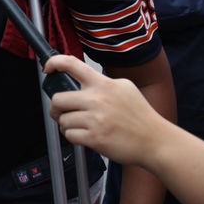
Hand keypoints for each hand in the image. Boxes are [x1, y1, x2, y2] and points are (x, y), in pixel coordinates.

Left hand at [44, 55, 164, 166]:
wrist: (155, 141)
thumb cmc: (141, 117)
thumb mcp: (125, 88)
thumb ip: (103, 83)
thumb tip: (81, 81)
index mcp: (104, 84)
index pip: (72, 64)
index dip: (55, 62)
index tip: (48, 68)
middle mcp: (97, 99)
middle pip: (58, 99)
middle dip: (56, 108)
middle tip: (60, 112)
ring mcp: (95, 119)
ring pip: (62, 119)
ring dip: (66, 125)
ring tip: (79, 126)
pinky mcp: (95, 138)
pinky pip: (70, 135)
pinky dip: (73, 137)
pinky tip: (85, 136)